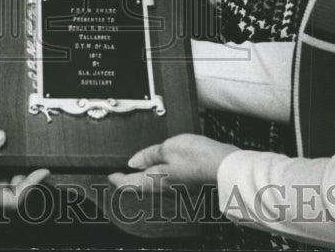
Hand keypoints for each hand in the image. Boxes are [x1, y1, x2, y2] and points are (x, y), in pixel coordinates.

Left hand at [108, 134, 237, 196]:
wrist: (224, 164)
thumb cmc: (198, 156)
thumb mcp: (168, 147)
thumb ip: (149, 155)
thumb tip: (134, 161)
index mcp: (156, 180)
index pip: (130, 183)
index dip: (118, 179)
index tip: (111, 175)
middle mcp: (165, 188)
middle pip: (141, 186)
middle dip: (130, 181)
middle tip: (121, 174)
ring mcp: (177, 187)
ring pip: (154, 184)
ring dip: (143, 177)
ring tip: (138, 168)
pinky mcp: (187, 182)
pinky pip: (166, 180)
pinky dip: (158, 174)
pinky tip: (161, 166)